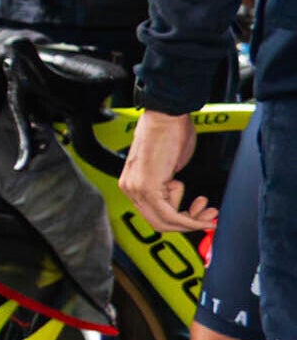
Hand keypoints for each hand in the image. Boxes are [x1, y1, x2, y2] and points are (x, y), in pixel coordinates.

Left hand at [121, 109, 216, 232]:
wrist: (165, 114)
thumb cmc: (169, 133)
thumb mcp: (168, 168)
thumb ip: (168, 187)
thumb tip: (178, 202)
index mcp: (131, 183)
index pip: (153, 215)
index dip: (180, 221)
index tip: (201, 217)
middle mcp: (129, 188)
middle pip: (158, 223)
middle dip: (188, 225)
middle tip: (208, 217)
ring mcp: (136, 188)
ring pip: (165, 221)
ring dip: (192, 219)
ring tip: (206, 205)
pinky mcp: (147, 186)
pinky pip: (170, 214)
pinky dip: (190, 219)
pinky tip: (203, 214)